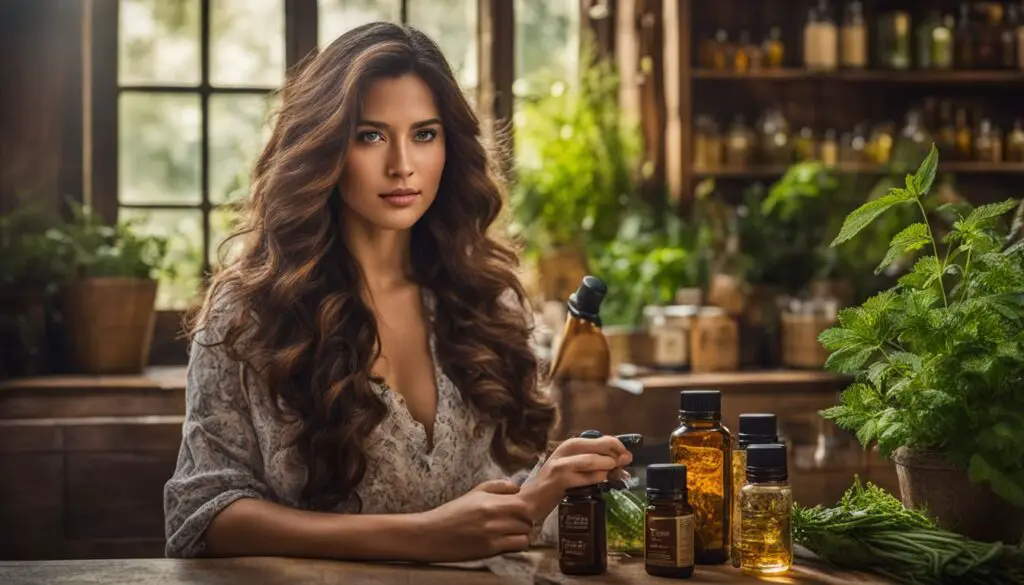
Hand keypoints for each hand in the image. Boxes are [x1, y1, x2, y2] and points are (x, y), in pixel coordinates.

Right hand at [416, 479, 533, 561]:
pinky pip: (517, 546)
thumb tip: (517, 488)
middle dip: (526, 521)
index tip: (522, 510)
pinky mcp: (490, 549)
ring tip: (510, 533)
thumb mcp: (474, 493)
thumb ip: (498, 487)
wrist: (431, 534)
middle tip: (517, 522)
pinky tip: (506, 542)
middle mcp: (494, 516)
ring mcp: (493, 534)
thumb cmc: (452, 513)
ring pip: (525, 534)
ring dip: (521, 534)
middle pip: (528, 520)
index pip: (525, 504)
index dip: (528, 507)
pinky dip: (516, 544)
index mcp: (491, 501)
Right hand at [518, 435, 632, 521]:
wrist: (531, 500)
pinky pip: (586, 477)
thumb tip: (623, 461)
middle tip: (625, 464)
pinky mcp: (561, 480)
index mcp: (571, 444)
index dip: (618, 446)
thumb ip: (596, 463)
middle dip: (617, 454)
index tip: (626, 456)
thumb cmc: (555, 484)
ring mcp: (562, 465)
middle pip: (600, 445)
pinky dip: (598, 478)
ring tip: (616, 473)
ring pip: (593, 460)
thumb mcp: (575, 468)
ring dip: (608, 466)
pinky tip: (604, 480)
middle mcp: (566, 450)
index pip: (602, 438)